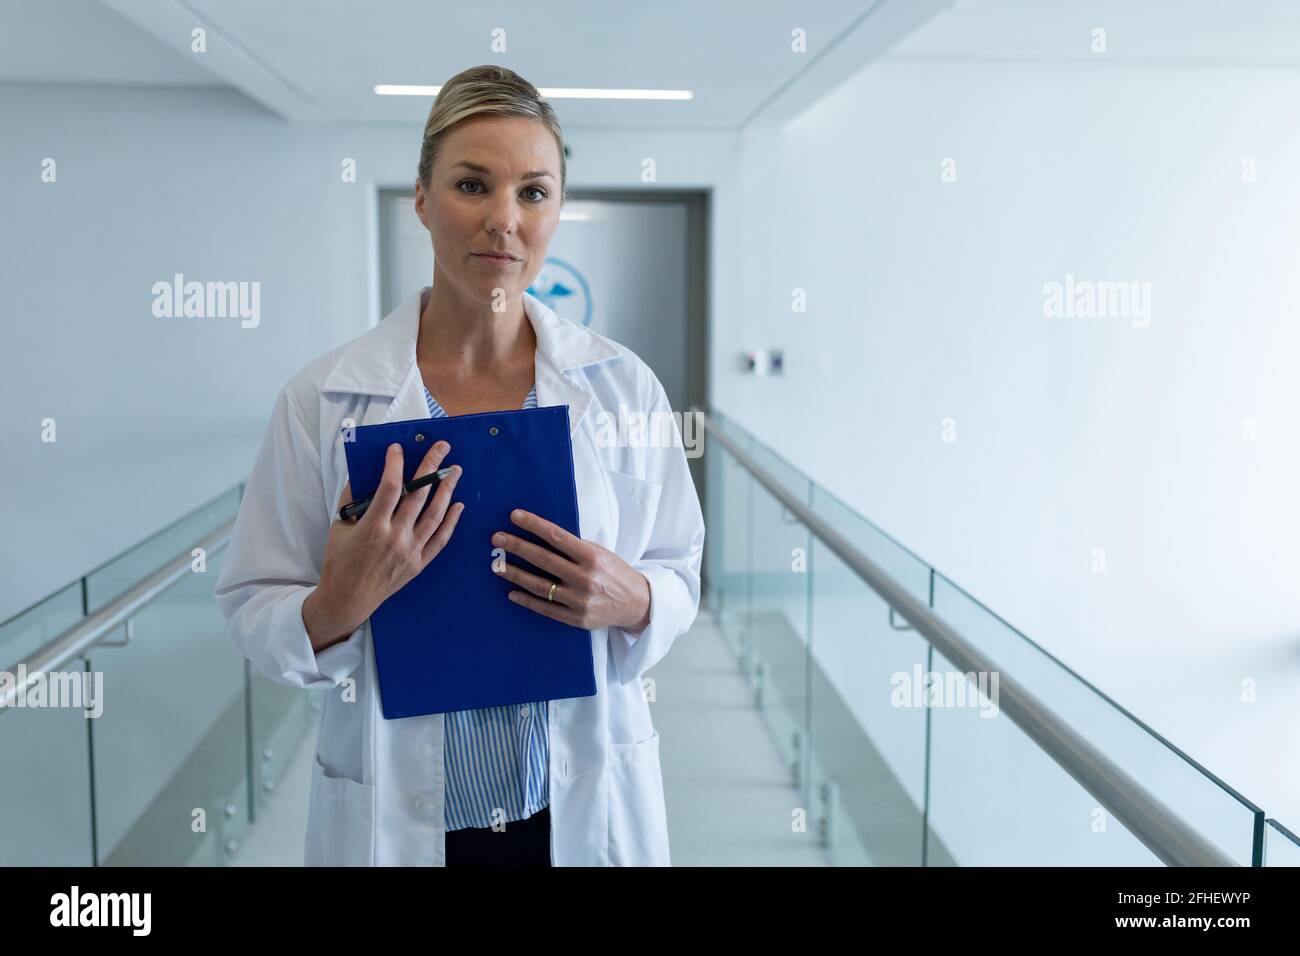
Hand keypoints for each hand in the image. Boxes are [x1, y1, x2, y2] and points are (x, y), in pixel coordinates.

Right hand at [303, 441, 463, 649]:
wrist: (348, 598)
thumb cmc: (340, 561)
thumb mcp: (339, 527)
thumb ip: (352, 499)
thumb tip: (362, 473)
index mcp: (373, 526)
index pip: (390, 487)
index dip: (395, 464)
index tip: (398, 448)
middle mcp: (396, 537)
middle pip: (419, 495)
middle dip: (431, 467)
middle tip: (442, 448)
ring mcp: (411, 551)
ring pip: (435, 514)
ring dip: (447, 490)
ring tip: (455, 471)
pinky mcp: (419, 563)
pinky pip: (441, 539)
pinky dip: (451, 521)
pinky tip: (458, 505)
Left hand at [490, 509, 651, 631]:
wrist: (637, 604)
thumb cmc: (616, 573)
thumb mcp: (601, 553)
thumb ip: (576, 547)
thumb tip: (543, 535)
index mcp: (592, 557)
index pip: (557, 536)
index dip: (534, 525)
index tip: (515, 516)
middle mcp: (585, 578)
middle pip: (543, 559)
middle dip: (517, 547)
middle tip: (497, 539)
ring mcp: (579, 600)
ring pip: (539, 585)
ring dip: (515, 574)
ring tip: (497, 566)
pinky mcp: (576, 618)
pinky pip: (545, 608)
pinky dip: (526, 600)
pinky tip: (511, 593)